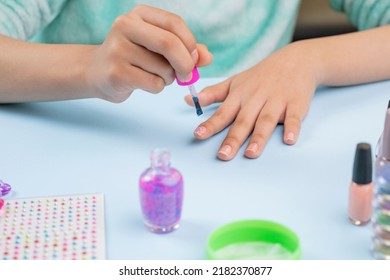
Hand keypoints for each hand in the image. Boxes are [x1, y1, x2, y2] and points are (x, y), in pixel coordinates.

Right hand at [85, 4, 211, 102]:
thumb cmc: (134, 58)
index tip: (194, 58)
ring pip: (163, 68)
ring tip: (154, 75)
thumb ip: (185, 49)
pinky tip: (144, 82)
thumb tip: (207, 57)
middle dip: (186, 63)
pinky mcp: (116, 72)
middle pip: (169, 44)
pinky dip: (158, 87)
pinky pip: (154, 83)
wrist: (97, 72)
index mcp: (139, 14)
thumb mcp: (158, 47)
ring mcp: (118, 49)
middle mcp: (125, 26)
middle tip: (187, 75)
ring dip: (168, 78)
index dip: (190, 43)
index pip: (174, 23)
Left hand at [186, 42, 319, 159]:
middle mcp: (256, 98)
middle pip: (243, 121)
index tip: (198, 135)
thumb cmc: (261, 76)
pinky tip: (289, 139)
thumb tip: (188, 100)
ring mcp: (277, 101)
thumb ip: (213, 94)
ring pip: (266, 120)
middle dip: (233, 139)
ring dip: (259, 137)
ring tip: (251, 153)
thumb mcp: (235, 82)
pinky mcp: (296, 103)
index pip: (223, 112)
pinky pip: (294, 117)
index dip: (210, 124)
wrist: (296, 60)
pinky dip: (292, 127)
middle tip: (223, 155)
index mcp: (240, 95)